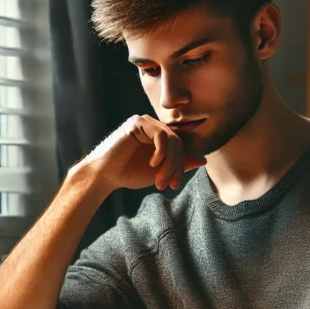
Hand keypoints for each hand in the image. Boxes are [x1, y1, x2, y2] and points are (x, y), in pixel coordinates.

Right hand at [73, 115, 206, 194]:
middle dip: (175, 167)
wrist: (105, 176)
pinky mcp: (137, 123)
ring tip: (159, 179)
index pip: (180, 147)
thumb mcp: (160, 172)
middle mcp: (153, 126)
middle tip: (168, 185)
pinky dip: (161, 151)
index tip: (174, 185)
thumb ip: (180, 165)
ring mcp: (145, 122)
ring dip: (169, 163)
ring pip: (172, 140)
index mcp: (159, 136)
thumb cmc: (129, 174)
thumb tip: (204, 159)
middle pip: (178, 143)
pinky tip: (152, 163)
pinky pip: (160, 135)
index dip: (180, 166)